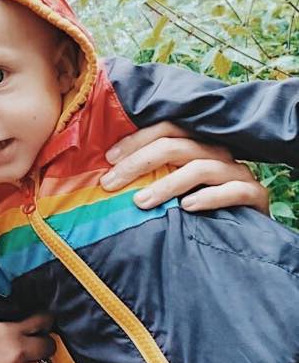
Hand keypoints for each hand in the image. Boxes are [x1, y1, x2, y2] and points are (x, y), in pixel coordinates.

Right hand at [0, 314, 55, 362]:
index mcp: (5, 333)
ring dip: (41, 362)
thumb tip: (5, 318)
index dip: (44, 318)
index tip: (44, 319)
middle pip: (49, 345)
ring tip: (30, 359)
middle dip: (44, 341)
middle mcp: (16, 354)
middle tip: (37, 339)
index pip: (40, 320)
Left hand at [100, 121, 268, 213]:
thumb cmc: (199, 205)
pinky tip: (187, 207)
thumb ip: (150, 175)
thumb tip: (107, 176)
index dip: (135, 141)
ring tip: (140, 202)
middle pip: (174, 146)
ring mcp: (237, 171)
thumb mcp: (172, 186)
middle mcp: (216, 151)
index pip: (164, 130)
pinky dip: (208, 198)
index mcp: (195, 143)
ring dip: (166, 185)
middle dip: (138, 163)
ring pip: (199, 168)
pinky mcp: (255, 194)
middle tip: (111, 183)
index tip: (108, 159)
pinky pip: (234, 191)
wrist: (247, 233)